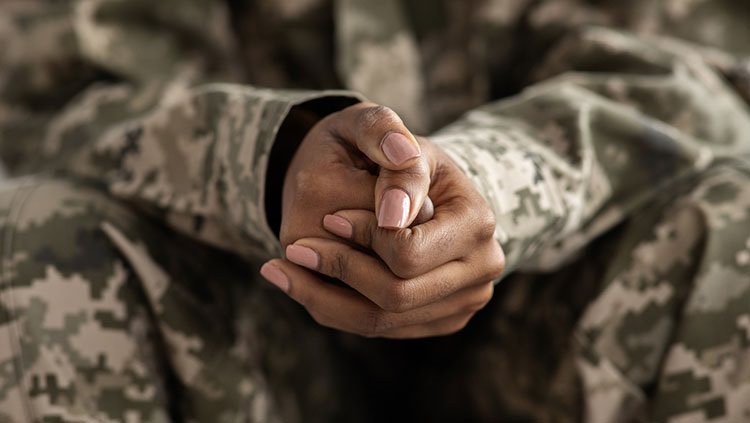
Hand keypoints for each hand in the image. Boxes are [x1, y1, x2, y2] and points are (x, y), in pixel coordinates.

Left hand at [262, 103, 504, 337]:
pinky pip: (375, 328)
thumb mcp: (385, 133)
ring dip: (321, 297)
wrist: (418, 188)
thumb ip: (387, 147)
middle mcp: (481, 269)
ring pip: (380, 322)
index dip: (363, 236)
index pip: (409, 251)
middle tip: (295, 249)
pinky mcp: (436, 320)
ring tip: (279, 270)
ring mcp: (461, 302)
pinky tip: (298, 282)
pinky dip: (330, 307)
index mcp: (476, 222)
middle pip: (396, 297)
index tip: (329, 218)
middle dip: (340, 270)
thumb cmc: (396, 156)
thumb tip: (392, 214)